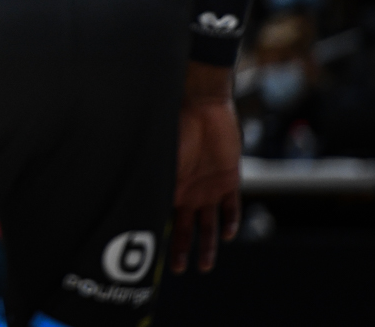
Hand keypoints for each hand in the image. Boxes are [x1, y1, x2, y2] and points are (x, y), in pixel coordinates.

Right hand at [170, 63, 241, 273]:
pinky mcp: (228, 179)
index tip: (154, 257)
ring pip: (208, 223)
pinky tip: (228, 234)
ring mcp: (208, 186)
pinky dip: (230, 222)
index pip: (163, 217)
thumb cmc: (176, 124)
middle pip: (185, 227)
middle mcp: (188, 190)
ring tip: (204, 265)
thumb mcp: (165, 159)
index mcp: (170, 186)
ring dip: (207, 245)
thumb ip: (158, 181)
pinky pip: (231, 206)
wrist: (203, 105)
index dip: (159, 237)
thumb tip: (143, 202)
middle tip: (180, 269)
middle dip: (181, 249)